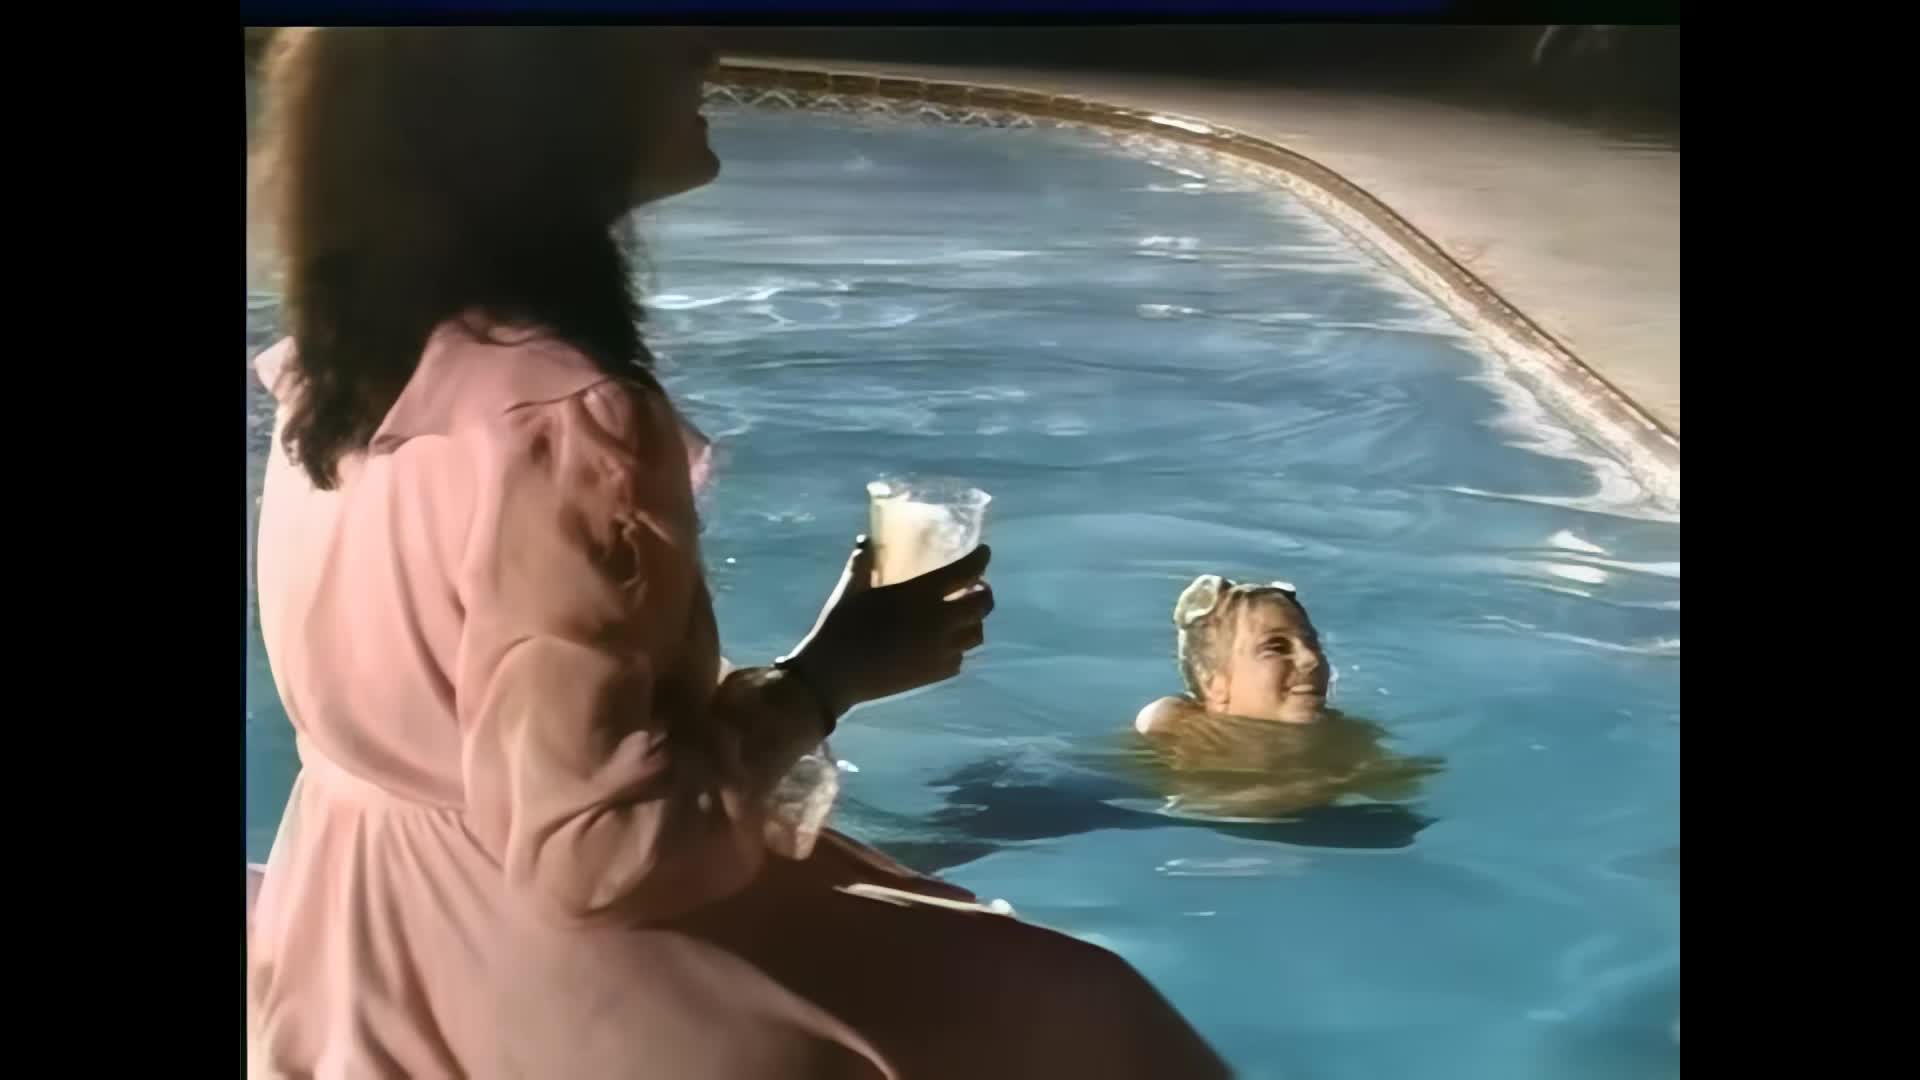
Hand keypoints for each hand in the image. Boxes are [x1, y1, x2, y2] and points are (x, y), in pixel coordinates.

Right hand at [785, 537, 993, 714]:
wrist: (835, 675)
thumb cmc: (841, 626)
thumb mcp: (851, 589)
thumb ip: (863, 563)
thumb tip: (865, 541)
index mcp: (921, 594)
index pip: (965, 571)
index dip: (980, 559)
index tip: (983, 552)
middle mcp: (940, 620)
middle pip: (982, 604)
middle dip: (984, 592)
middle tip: (975, 586)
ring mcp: (941, 650)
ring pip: (977, 633)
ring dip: (975, 621)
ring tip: (963, 616)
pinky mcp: (936, 674)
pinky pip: (961, 658)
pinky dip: (959, 647)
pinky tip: (945, 644)